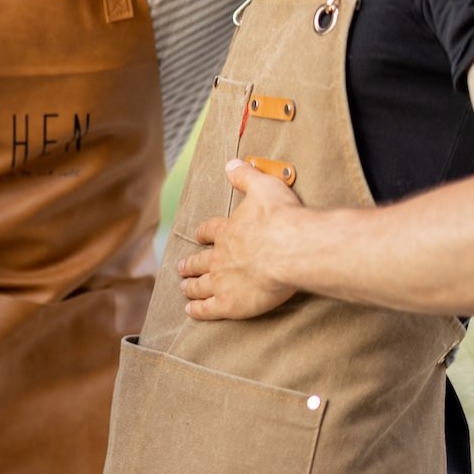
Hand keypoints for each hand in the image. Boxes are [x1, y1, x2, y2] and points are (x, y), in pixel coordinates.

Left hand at [182, 159, 302, 320]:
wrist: (291, 249)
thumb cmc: (282, 218)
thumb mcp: (264, 186)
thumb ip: (246, 176)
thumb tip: (232, 163)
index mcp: (227, 231)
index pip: (209, 231)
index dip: (202, 234)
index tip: (198, 236)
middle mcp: (219, 256)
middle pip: (199, 261)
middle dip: (189, 264)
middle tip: (181, 267)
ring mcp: (222, 281)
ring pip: (200, 285)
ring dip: (190, 286)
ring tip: (184, 287)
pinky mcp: (230, 303)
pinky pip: (208, 309)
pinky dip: (198, 310)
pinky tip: (191, 311)